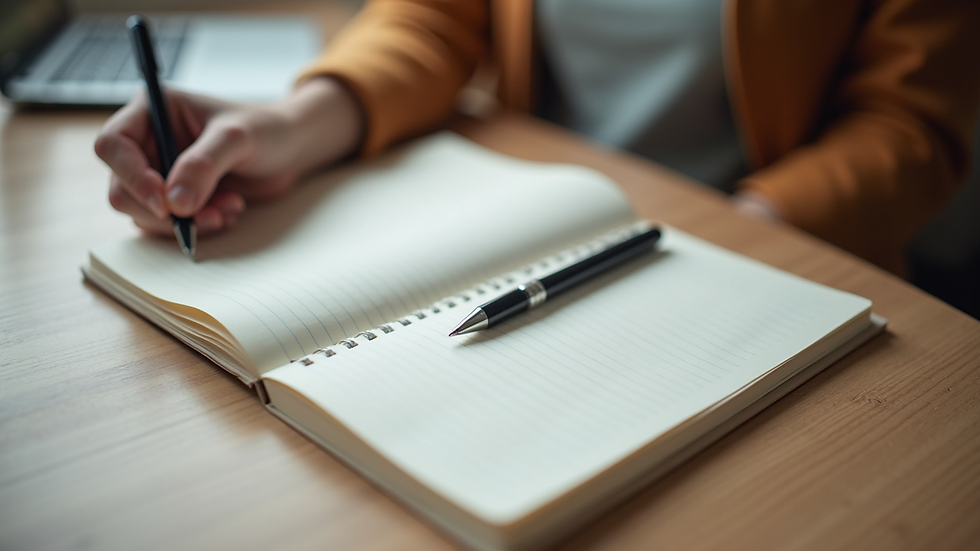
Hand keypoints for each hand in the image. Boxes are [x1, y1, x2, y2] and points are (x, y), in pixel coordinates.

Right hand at [95, 77, 362, 235]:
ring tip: (228, 210)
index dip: (130, 176)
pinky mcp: (177, 198)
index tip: (163, 203)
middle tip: (204, 216)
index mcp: (152, 111)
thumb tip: (174, 203)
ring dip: (184, 222)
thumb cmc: (266, 130)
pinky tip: (229, 212)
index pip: (113, 145)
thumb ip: (204, 165)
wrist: (291, 150)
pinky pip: (168, 225)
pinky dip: (197, 227)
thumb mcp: (237, 139)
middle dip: (161, 210)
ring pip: (144, 213)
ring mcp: (160, 173)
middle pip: (121, 188)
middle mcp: (148, 142)